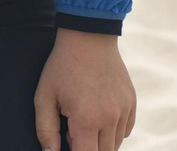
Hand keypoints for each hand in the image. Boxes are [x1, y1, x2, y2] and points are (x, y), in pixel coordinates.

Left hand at [33, 30, 136, 150]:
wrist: (88, 37)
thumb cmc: (62, 66)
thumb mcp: (44, 96)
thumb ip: (46, 130)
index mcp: (87, 119)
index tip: (68, 140)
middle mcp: (110, 118)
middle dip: (87, 147)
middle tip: (72, 127)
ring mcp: (124, 111)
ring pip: (115, 144)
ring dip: (100, 141)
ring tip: (84, 118)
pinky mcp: (132, 103)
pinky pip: (125, 131)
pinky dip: (113, 131)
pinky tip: (99, 114)